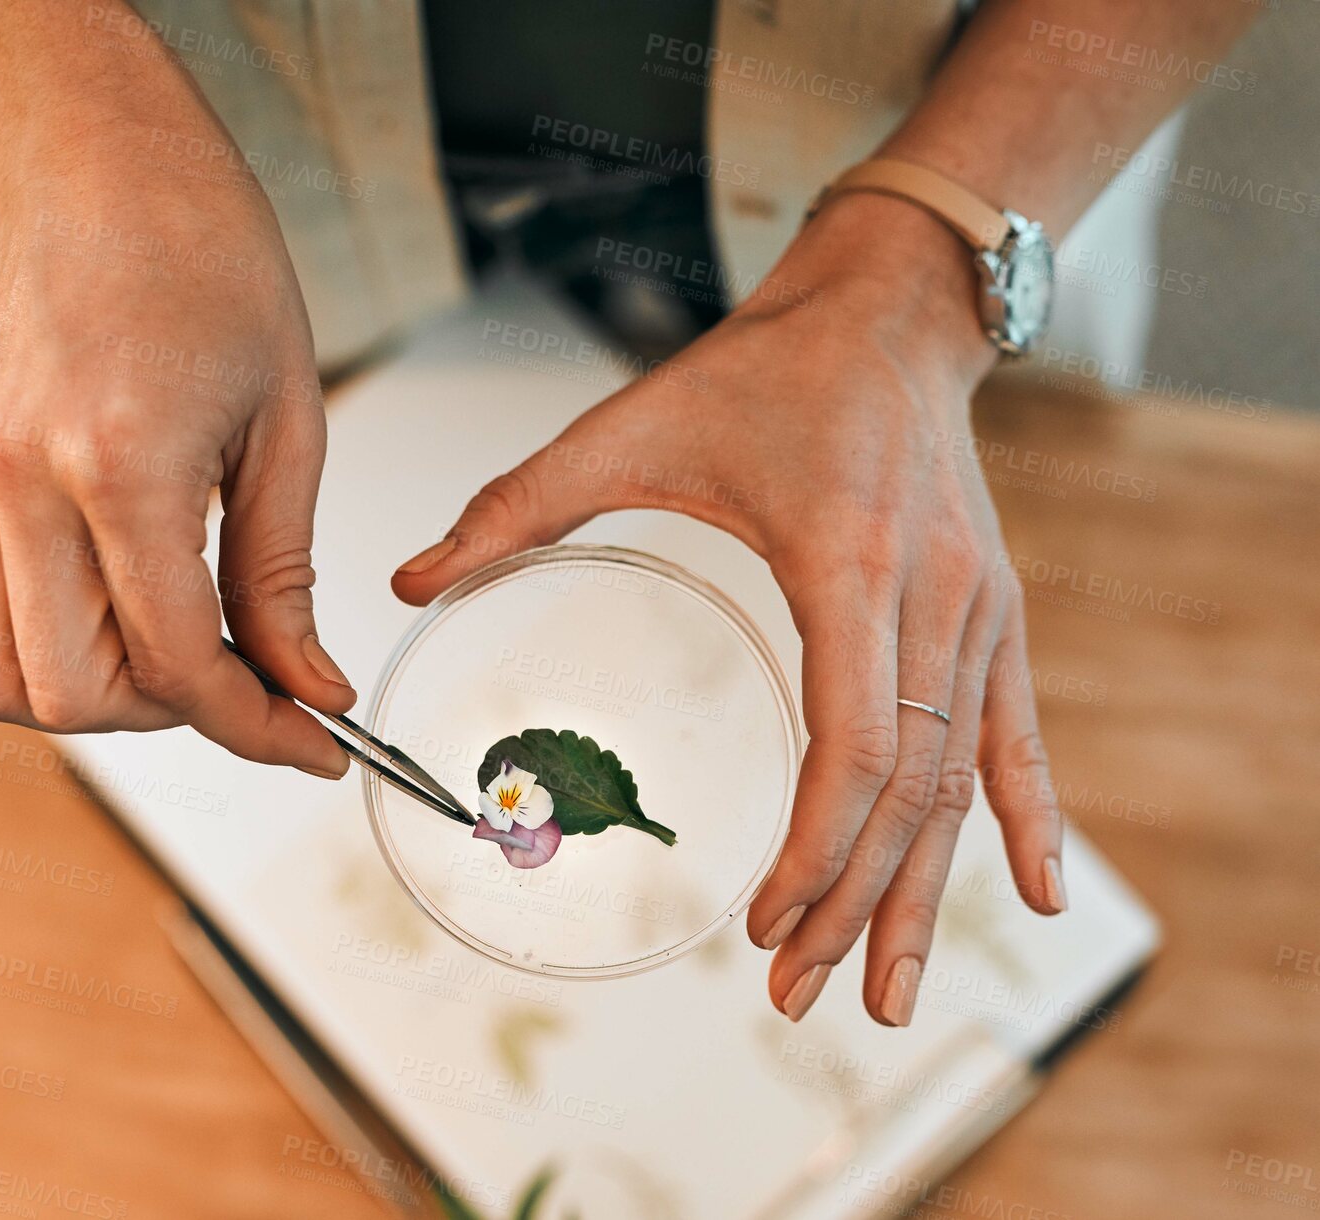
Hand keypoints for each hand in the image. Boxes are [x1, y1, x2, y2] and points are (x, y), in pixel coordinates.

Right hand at [0, 146, 352, 776]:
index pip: (175, 661)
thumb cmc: (211, 267)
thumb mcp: (289, 425)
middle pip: (72, 695)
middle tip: (240, 678)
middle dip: (173, 715)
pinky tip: (83, 620)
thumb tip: (306, 686)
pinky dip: (9, 657)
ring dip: (88, 698)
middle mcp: (18, 485)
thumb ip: (284, 574)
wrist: (105, 173)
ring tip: (162, 649)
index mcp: (120, 464)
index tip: (312, 738)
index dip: (256, 722)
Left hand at [393, 193, 1065, 1024]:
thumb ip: (517, 506)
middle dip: (853, 904)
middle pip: (908, 789)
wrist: (891, 309)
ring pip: (962, 781)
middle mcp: (931, 596)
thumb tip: (407, 581)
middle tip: (800, 998)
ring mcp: (978, 607)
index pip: (853, 742)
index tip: (763, 924)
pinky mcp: (997, 609)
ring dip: (921, 892)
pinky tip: (1035, 893)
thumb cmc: (762, 367)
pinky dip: (1029, 817)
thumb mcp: (632, 425)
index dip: (817, 849)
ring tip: (882, 993)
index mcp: (845, 560)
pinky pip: (1019, 732)